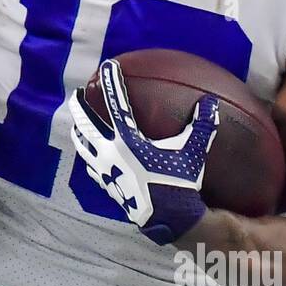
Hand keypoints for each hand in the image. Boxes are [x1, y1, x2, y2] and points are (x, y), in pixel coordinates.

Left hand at [68, 58, 218, 244]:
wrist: (167, 218)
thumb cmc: (180, 183)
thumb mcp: (193, 152)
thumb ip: (201, 125)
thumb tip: (209, 102)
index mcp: (128, 140)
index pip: (116, 103)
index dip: (111, 83)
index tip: (106, 67)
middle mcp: (110, 152)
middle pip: (88, 123)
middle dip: (81, 106)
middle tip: (77, 93)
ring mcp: (105, 169)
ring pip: (84, 144)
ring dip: (78, 130)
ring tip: (76, 122)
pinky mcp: (106, 185)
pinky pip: (91, 166)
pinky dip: (88, 155)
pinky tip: (89, 155)